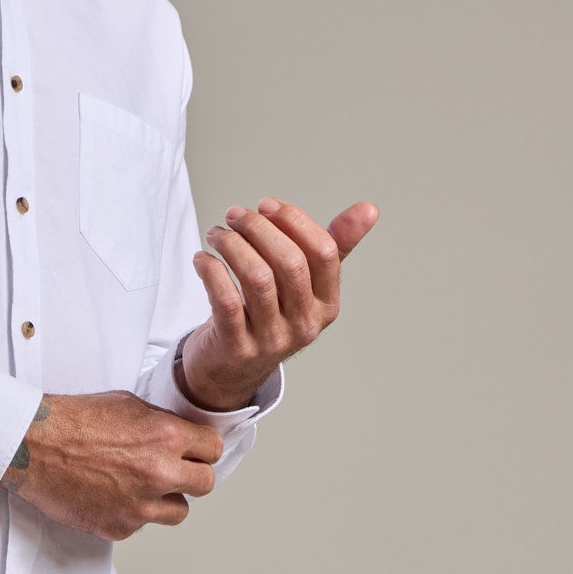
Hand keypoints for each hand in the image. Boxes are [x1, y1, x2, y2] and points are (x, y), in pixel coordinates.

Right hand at [1, 390, 225, 539]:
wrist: (32, 446)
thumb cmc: (71, 421)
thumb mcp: (127, 404)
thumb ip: (161, 424)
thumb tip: (179, 436)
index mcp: (167, 437)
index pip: (213, 450)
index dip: (202, 450)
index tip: (193, 452)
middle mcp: (159, 473)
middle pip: (205, 484)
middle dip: (191, 476)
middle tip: (174, 471)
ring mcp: (140, 506)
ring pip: (179, 512)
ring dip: (167, 501)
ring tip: (142, 487)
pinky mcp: (119, 527)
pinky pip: (142, 525)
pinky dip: (132, 513)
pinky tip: (113, 496)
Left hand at [181, 197, 378, 410]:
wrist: (233, 368)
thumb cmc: (270, 314)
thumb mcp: (306, 285)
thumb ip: (334, 246)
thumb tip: (370, 209)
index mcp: (327, 304)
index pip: (324, 252)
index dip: (295, 221)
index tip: (267, 205)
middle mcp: (305, 324)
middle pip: (290, 262)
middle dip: (259, 228)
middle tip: (235, 215)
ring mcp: (272, 339)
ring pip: (258, 278)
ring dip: (232, 245)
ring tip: (217, 234)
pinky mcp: (238, 347)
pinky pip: (226, 301)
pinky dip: (211, 272)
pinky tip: (202, 259)